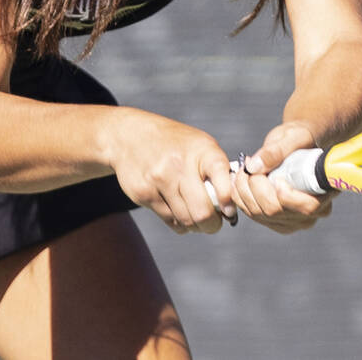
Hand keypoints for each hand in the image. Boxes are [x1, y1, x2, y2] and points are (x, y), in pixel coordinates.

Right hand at [106, 108, 236, 233]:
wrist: (129, 136)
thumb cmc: (174, 144)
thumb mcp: (199, 145)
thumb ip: (217, 171)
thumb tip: (231, 207)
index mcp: (201, 150)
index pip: (221, 177)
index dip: (228, 199)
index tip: (228, 210)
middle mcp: (180, 164)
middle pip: (202, 212)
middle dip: (212, 224)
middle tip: (214, 222)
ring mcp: (160, 179)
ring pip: (186, 221)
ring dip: (196, 226)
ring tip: (196, 216)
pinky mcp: (144, 193)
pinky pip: (170, 221)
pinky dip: (179, 223)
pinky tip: (179, 210)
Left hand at [233, 122, 334, 233]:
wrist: (295, 147)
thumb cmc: (300, 140)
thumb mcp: (293, 137)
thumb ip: (277, 150)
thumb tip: (254, 166)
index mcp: (324, 194)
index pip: (307, 207)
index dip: (288, 196)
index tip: (275, 178)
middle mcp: (310, 214)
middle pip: (276, 211)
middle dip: (256, 187)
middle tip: (249, 165)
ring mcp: (291, 221)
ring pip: (259, 214)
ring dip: (243, 190)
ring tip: (242, 169)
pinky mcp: (274, 222)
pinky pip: (252, 214)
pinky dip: (240, 196)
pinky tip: (238, 181)